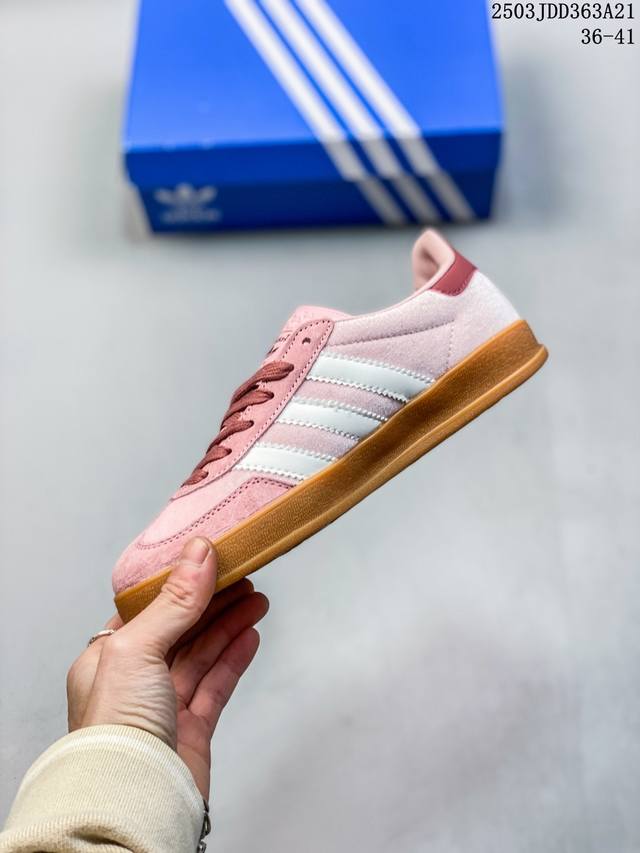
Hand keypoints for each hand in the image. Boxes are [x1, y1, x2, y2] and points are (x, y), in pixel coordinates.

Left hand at [66, 538, 268, 797]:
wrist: (133, 799)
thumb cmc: (115, 729)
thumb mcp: (138, 648)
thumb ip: (174, 602)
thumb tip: (199, 553)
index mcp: (108, 657)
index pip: (148, 609)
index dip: (180, 583)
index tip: (208, 561)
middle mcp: (134, 680)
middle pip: (181, 629)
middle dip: (213, 602)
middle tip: (243, 577)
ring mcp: (164, 706)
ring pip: (203, 654)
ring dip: (230, 625)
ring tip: (258, 601)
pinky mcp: (191, 729)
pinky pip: (217, 684)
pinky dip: (235, 658)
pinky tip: (250, 636)